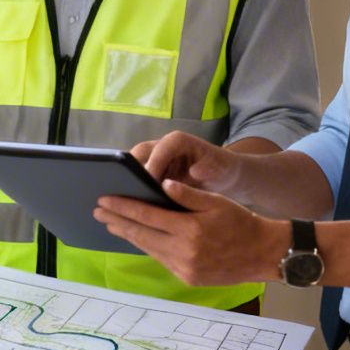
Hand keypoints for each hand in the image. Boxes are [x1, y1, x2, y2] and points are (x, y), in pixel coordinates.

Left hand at [94, 179, 285, 287]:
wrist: (263, 254)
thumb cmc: (241, 222)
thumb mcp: (217, 202)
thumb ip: (188, 194)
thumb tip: (164, 185)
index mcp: (190, 230)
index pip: (147, 216)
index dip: (123, 207)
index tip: (104, 201)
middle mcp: (184, 252)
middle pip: (142, 235)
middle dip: (118, 222)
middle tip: (98, 212)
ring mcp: (185, 268)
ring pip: (149, 249)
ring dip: (129, 236)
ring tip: (112, 224)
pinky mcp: (188, 278)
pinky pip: (161, 259)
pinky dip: (148, 247)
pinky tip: (138, 238)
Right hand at [131, 131, 245, 195]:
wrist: (223, 175)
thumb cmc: (220, 168)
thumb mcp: (218, 167)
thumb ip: (207, 168)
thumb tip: (194, 172)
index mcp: (177, 141)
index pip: (160, 150)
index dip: (153, 166)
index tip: (150, 185)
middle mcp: (161, 147)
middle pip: (138, 155)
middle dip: (131, 173)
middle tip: (131, 194)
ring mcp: (154, 161)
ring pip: (132, 167)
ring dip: (128, 182)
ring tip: (125, 202)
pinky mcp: (151, 174)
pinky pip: (135, 179)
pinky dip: (132, 190)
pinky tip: (131, 208)